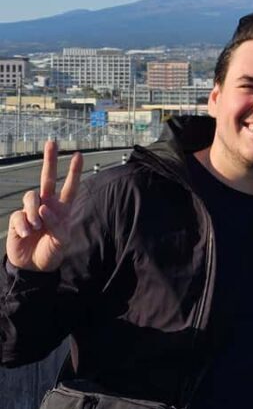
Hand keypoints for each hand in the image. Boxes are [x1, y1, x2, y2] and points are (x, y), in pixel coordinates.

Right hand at [6, 140, 82, 271]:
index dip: (74, 171)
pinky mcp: (18, 218)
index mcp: (62, 208)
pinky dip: (23, 224)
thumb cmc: (52, 251)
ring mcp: (31, 210)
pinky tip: (26, 233)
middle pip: (47, 178)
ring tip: (35, 228)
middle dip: (49, 160)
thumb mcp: (62, 241)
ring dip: (33, 212)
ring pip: (31, 196)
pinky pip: (19, 215)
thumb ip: (57, 225)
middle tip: (51, 142)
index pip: (70, 187)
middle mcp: (47, 205)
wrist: (33, 266)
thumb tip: (43, 208)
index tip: (78, 155)